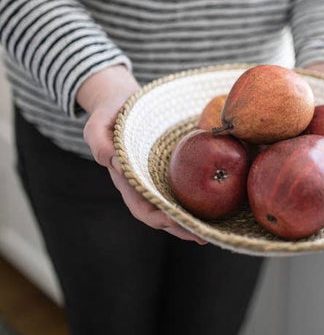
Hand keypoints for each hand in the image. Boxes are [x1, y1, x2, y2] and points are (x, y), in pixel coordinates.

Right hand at [78, 65, 206, 243]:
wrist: (122, 100)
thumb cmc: (110, 112)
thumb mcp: (98, 123)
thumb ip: (99, 141)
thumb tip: (114, 162)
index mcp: (126, 178)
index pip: (141, 206)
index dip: (158, 217)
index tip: (176, 221)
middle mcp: (143, 182)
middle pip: (161, 213)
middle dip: (180, 227)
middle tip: (204, 235)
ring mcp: (157, 175)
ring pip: (174, 204)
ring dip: (191, 219)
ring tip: (213, 229)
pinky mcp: (170, 165)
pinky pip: (183, 186)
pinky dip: (196, 198)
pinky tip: (215, 202)